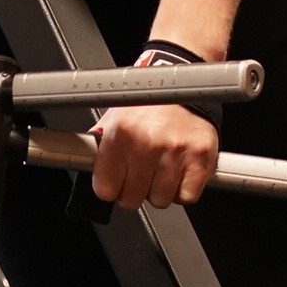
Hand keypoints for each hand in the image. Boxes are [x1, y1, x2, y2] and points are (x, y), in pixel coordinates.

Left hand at [90, 103, 220, 208]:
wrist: (183, 86)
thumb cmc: (146, 106)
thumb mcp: (114, 119)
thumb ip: (100, 146)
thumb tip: (85, 165)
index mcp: (120, 134)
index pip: (105, 190)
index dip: (110, 189)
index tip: (116, 182)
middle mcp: (146, 143)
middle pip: (132, 200)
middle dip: (134, 191)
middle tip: (140, 175)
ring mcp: (175, 151)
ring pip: (160, 200)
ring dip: (159, 191)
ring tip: (160, 169)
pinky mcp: (200, 157)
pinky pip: (186, 196)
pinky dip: (183, 191)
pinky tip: (179, 173)